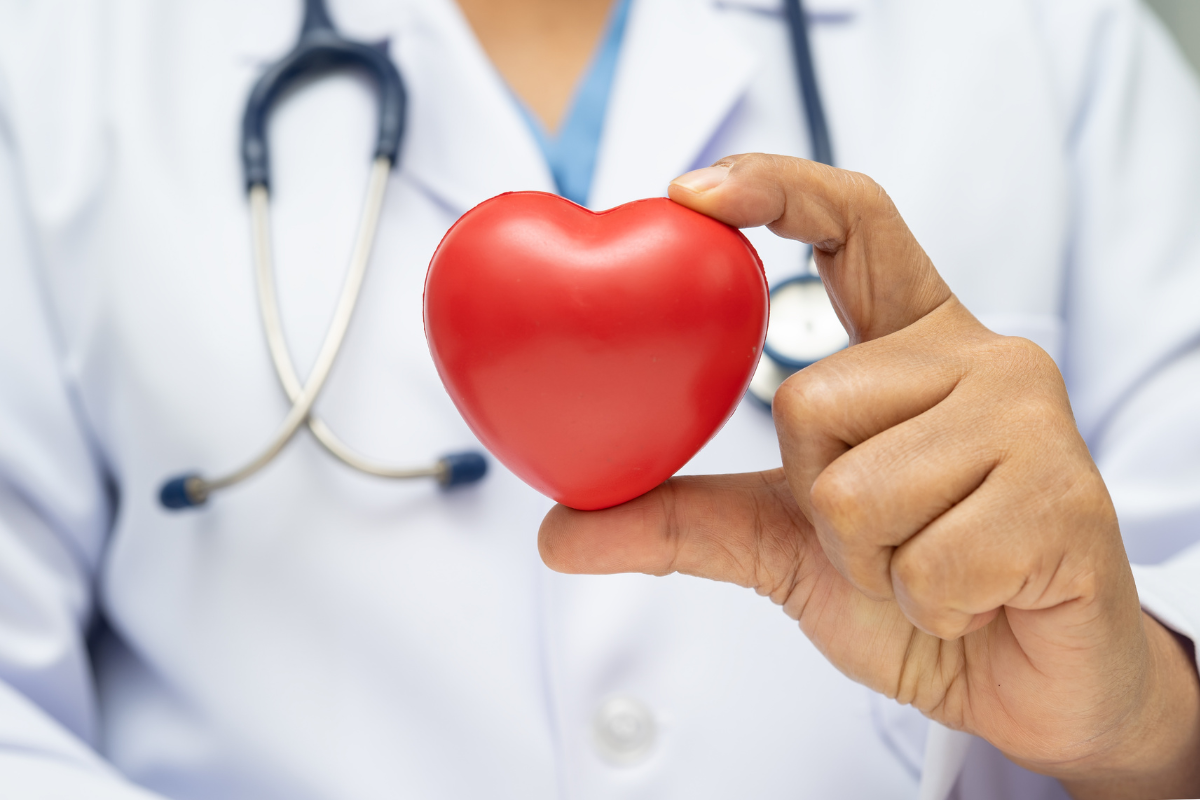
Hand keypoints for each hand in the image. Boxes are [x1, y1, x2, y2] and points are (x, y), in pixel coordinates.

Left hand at [538, 155, 1199, 797]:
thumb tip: (554, 533)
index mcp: (914, 341)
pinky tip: (976, 598)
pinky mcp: (1065, 499)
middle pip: (811, 400)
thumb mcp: (781, 542)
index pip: (854, 222)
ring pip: (860, 489)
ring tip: (934, 567)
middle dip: (819, 502)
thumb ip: (680, 520)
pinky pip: (925, 562)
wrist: (1022, 680)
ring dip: (873, 564)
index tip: (688, 193)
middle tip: (884, 536)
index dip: (774, 187)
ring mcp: (1031, 419)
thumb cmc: (912, 585)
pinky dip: (925, 607)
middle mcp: (981, 356)